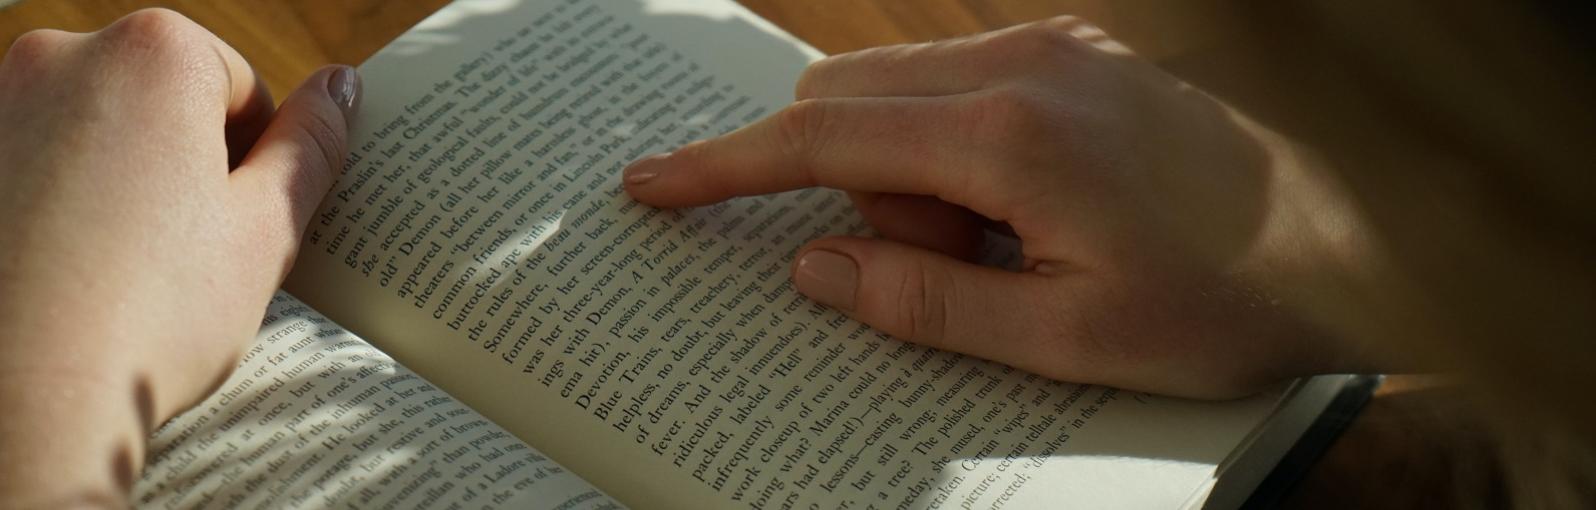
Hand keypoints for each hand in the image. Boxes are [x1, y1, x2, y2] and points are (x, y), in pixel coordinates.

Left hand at [0, 9, 353, 503]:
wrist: (16, 402)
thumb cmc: (149, 316)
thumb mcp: (265, 230)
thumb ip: (311, 145)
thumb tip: (340, 88)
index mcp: (154, 54)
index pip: (241, 87)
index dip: (258, 162)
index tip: (243, 226)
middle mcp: (62, 56)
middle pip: (165, 98)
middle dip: (188, 165)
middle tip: (193, 255)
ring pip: (99, 132)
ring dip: (126, 183)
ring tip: (130, 271)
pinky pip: (40, 162)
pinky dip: (64, 203)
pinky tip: (73, 272)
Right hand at [625, 17, 1371, 397]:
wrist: (1359, 239)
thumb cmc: (1226, 299)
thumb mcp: (1067, 339)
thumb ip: (924, 302)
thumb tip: (818, 270)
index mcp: (1010, 137)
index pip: (821, 141)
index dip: (723, 167)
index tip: (653, 183)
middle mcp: (1025, 66)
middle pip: (849, 105)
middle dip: (849, 191)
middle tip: (939, 266)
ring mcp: (1057, 47)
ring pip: (903, 93)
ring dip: (910, 174)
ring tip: (1014, 248)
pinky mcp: (1080, 51)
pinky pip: (962, 85)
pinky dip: (955, 149)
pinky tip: (1033, 208)